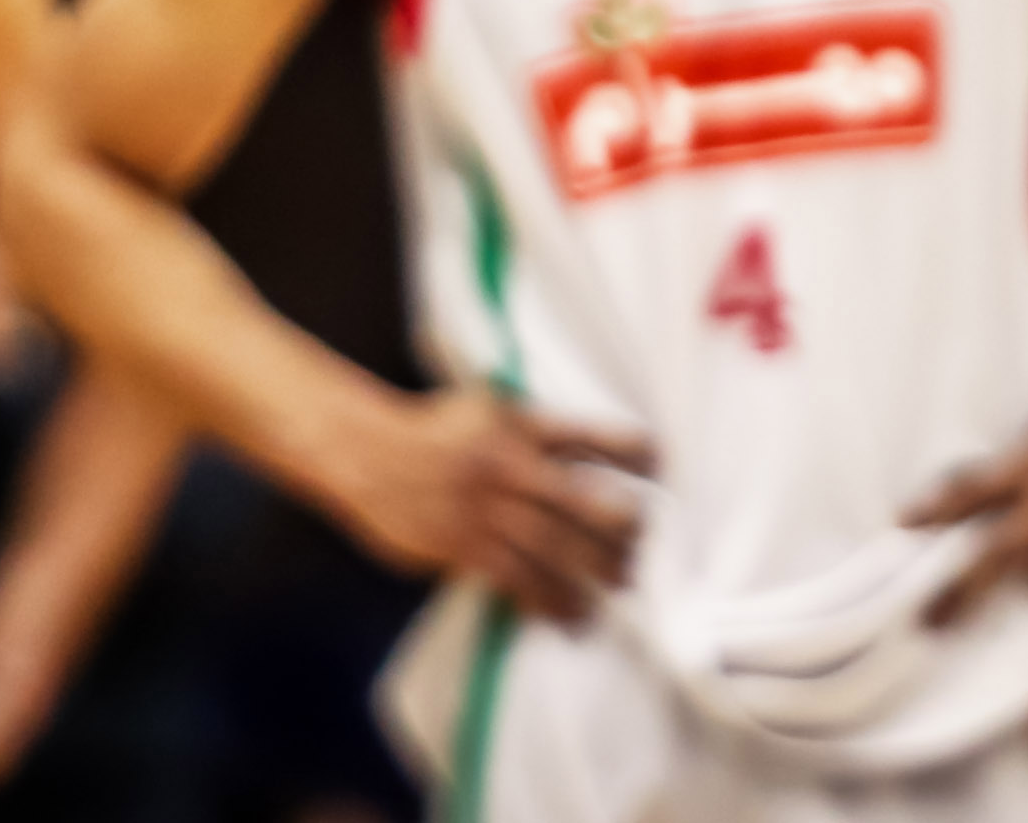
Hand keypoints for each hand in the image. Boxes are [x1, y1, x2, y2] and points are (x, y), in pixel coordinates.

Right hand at [322, 387, 654, 623]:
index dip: (630, 449)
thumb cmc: (434, 432)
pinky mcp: (462, 547)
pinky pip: (517, 580)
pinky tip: (575, 617)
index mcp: (518, 424)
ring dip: (596, 571)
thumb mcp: (487, 410)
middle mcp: (507, 464)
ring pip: (555, 546)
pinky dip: (551, 602)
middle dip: (622, 526)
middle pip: (582, 500)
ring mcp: (484, 509)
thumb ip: (534, 430)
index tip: (660, 463)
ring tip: (623, 584)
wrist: (367, 454)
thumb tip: (588, 457)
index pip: (588, 434)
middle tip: (645, 542)